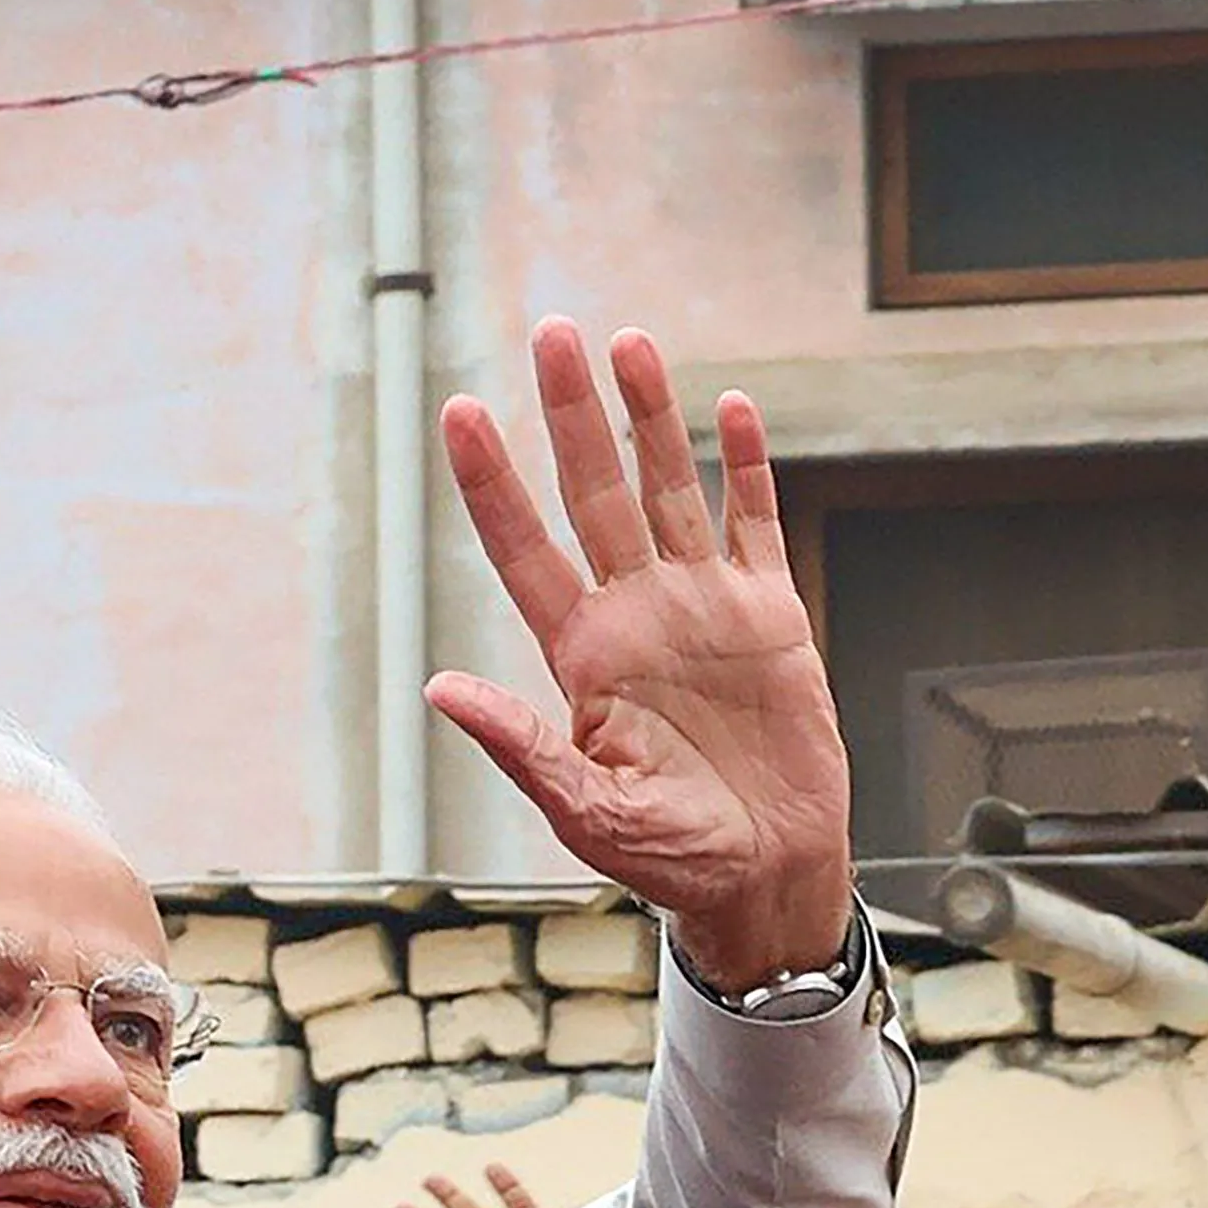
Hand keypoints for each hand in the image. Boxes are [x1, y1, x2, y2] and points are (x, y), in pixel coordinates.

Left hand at [430, 321, 851, 991]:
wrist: (768, 876)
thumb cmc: (672, 860)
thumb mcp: (587, 813)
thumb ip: (522, 747)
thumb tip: (438, 690)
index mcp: (583, 656)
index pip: (525, 549)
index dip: (494, 483)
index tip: (463, 413)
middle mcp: (636, 614)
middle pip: (594, 492)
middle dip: (571, 413)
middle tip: (552, 332)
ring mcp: (703, 607)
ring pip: (670, 488)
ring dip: (650, 416)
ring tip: (628, 341)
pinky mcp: (770, 615)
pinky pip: (754, 521)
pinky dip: (747, 465)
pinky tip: (730, 408)